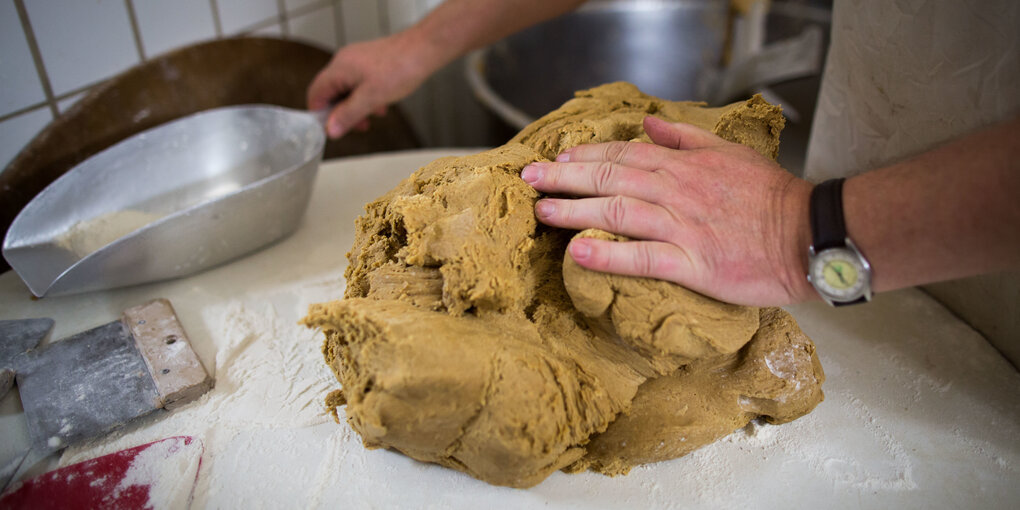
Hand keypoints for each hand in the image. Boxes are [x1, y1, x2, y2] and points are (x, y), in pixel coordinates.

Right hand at [307, 34, 434, 137]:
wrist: (424, 50)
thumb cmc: (400, 69)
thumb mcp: (371, 98)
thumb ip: (348, 115)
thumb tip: (330, 130)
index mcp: (339, 69)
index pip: (316, 94)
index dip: (320, 113)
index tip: (331, 129)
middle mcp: (344, 62)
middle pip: (331, 93)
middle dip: (341, 112)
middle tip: (357, 127)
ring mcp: (356, 61)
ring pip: (347, 90)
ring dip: (356, 107)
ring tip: (371, 119)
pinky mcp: (369, 62)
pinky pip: (359, 84)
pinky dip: (366, 97)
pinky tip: (381, 106)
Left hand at [520, 116, 815, 306]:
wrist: (809, 235)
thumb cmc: (771, 197)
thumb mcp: (729, 152)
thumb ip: (686, 137)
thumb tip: (648, 124)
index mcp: (685, 165)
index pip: (624, 154)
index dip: (587, 155)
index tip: (558, 158)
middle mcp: (677, 191)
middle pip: (610, 178)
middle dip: (565, 177)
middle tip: (530, 180)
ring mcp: (683, 227)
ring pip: (618, 212)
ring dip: (574, 211)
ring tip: (542, 212)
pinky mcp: (693, 264)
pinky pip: (642, 258)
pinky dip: (608, 255)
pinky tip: (578, 254)